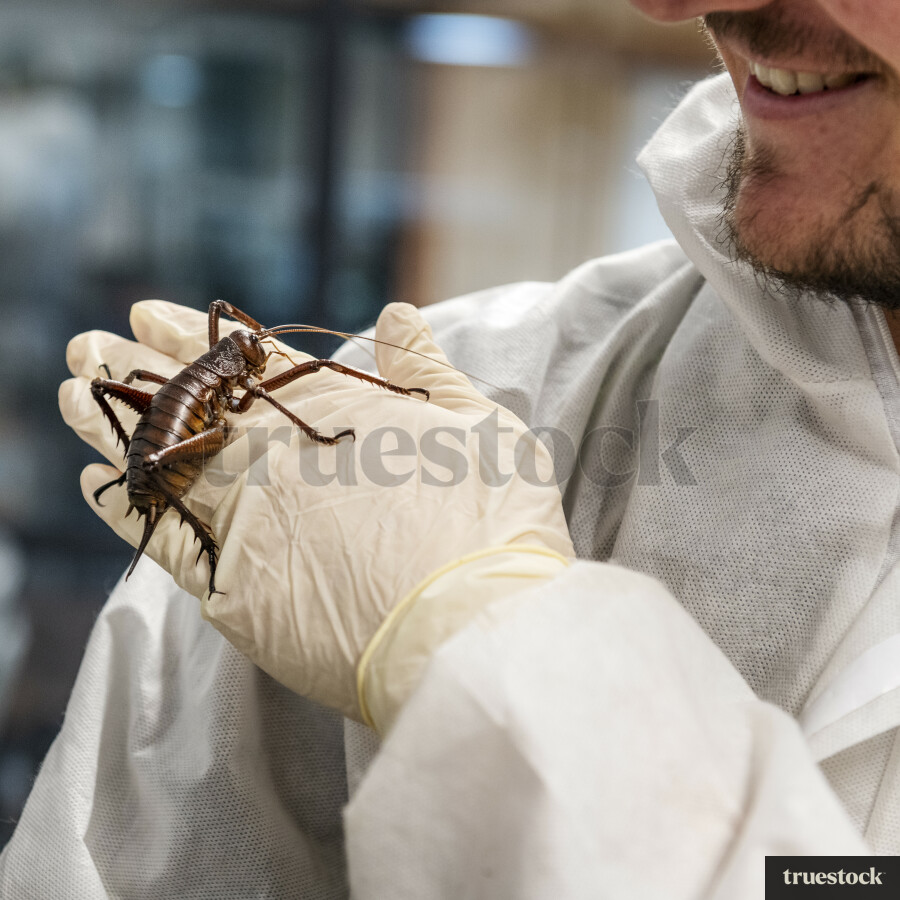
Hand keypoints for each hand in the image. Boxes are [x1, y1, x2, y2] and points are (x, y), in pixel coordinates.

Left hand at [60, 300, 573, 720]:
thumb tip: (395, 312)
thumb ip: (428, 369)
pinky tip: (98, 483)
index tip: (149, 315)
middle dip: (138, 369)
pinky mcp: (233, 591)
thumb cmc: (493, 525)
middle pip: (193, 405)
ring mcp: (247, 521)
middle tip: (88, 344)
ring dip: (112, 423)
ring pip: (164, 459)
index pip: (248, 363)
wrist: (474, 628)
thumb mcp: (482, 427)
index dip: (198, 337)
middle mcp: (276, 457)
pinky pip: (164, 540)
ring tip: (70, 390)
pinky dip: (129, 509)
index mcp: (334, 413)